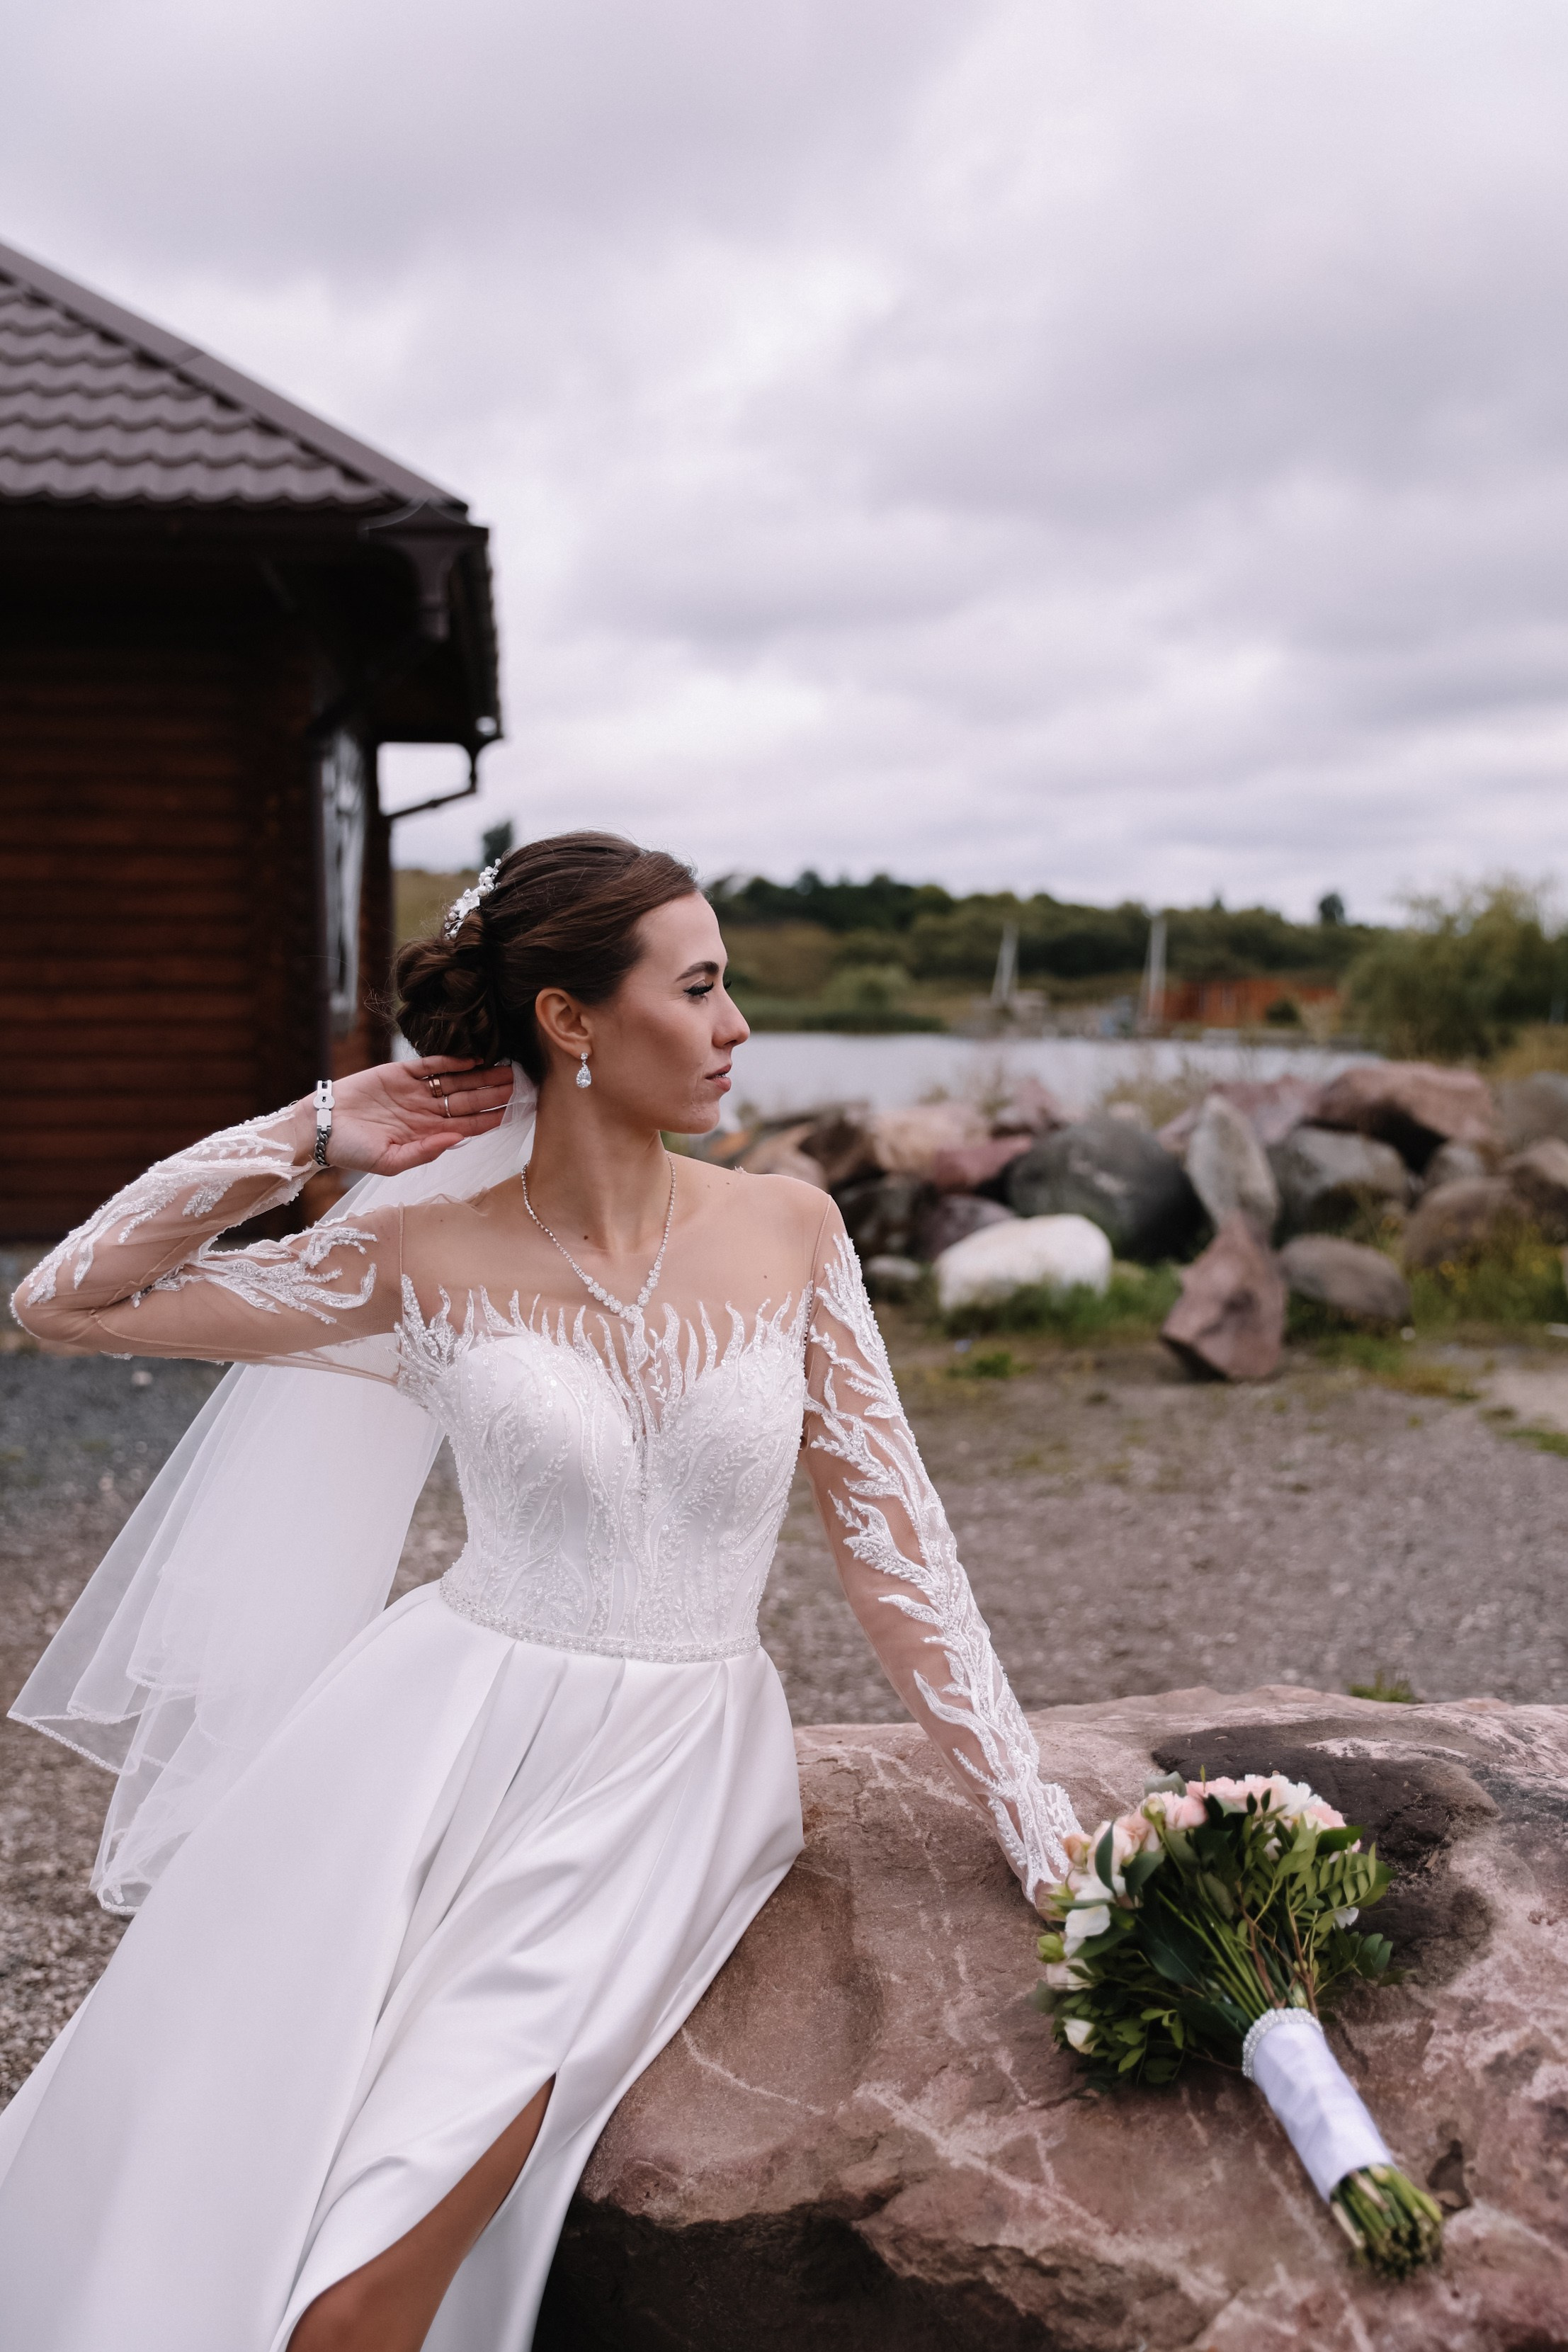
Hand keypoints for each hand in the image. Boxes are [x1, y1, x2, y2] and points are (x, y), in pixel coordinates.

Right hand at [298, 1059, 514, 1175]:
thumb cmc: (353, 1151)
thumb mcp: (390, 1161)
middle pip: (468, 1100)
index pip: (468, 1125)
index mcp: (427, 1134)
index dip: (492, 1118)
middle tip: (522, 1084)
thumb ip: (425, 1151)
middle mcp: (425, 1111)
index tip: (517, 1112)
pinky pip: (430, 1065)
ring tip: (506, 1069)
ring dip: (480, 1076)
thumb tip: (458, 1139)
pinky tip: (473, 1058)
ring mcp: (414, 1091)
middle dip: (494, 1094)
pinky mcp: (400, 1072)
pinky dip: (450, 1060)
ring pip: (455, 1081)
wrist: (320, 1128)